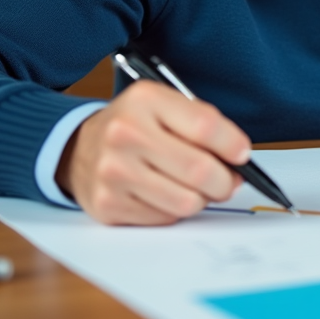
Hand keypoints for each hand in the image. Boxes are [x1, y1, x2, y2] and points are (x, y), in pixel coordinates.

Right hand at [56, 81, 249, 224]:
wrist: (77, 148)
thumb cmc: (134, 126)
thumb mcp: (164, 106)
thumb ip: (202, 125)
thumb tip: (239, 161)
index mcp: (146, 100)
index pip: (206, 126)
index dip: (233, 145)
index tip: (242, 155)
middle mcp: (126, 134)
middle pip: (200, 170)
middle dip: (225, 181)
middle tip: (226, 181)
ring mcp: (114, 171)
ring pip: (187, 201)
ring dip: (201, 199)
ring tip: (193, 187)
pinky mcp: (109, 204)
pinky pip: (166, 218)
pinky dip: (174, 210)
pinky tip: (163, 193)